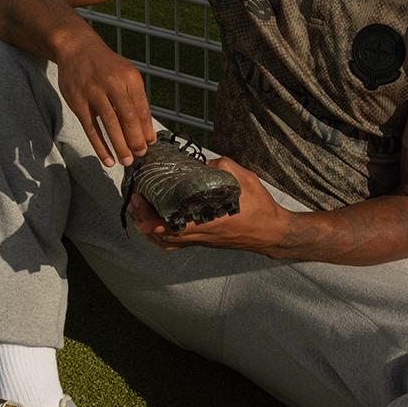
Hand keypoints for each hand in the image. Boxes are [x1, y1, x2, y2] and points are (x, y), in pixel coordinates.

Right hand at [55, 38, 155, 166]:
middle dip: (135, 140)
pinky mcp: (78, 102)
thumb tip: (148, 133)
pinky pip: (91, 128)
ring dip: (119, 146)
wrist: (77, 48)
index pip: (141, 109)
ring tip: (126, 161)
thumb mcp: (126, 75)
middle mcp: (113, 84)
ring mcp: (94, 92)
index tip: (149, 145)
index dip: (146, 130)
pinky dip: (100, 146)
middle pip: (127, 118)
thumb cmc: (106, 67)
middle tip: (140, 155)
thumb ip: (137, 101)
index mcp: (130, 78)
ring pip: (110, 124)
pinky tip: (107, 159)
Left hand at [127, 157, 291, 253]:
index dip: (151, 218)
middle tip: (134, 201)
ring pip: (167, 242)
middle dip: (143, 220)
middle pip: (162, 236)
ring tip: (140, 212)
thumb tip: (203, 162)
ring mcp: (202, 241)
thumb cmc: (260, 208)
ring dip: (150, 230)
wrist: (273, 232)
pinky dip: (162, 236)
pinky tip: (157, 223)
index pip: (172, 226)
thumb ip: (221, 167)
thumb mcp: (244, 179)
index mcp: (209, 222)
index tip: (140, 201)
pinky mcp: (204, 243)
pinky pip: (177, 243)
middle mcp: (201, 235)